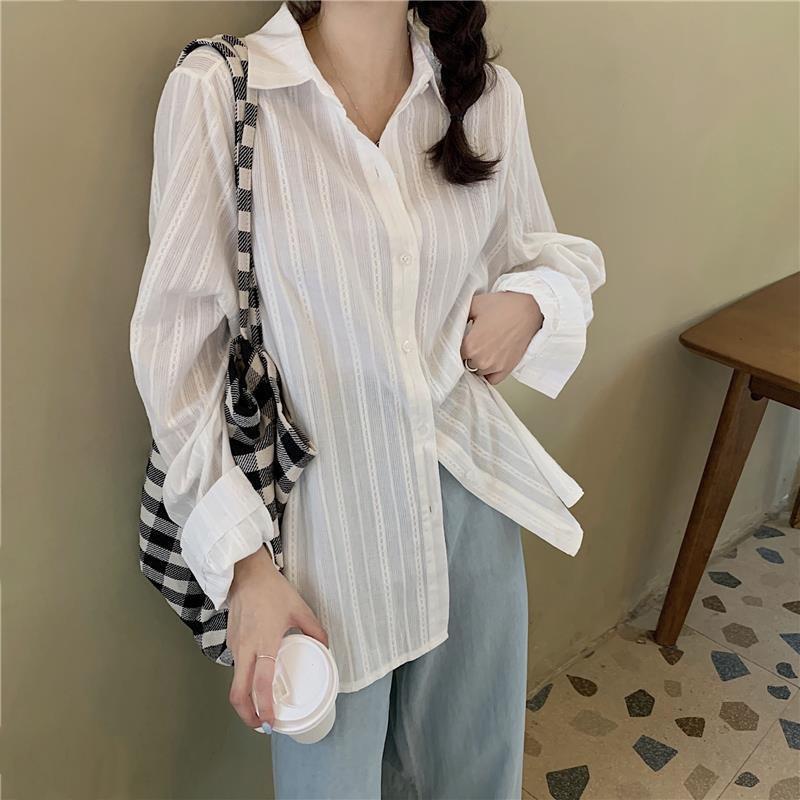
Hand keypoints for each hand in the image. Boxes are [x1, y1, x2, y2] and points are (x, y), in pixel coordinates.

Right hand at [226, 546, 328, 732]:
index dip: (265, 708)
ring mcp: (234, 646)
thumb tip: (325, 647)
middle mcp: (245, 649)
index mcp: (264, 643)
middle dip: (248, 715)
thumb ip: (315, 630)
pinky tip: (258, 679)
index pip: (261, 684)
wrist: (245, 573)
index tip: (271, 723)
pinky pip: (236, 667)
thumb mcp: (299, 609)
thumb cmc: (272, 590)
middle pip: (238, 694)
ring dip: (246, 699)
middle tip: (263, 725)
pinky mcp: (230, 641)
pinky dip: (244, 680)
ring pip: (236, 682)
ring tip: (263, 706)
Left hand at [460, 290, 543, 384]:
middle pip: (465, 363)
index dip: (457, 346)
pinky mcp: (507, 368)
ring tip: (484, 349)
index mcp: (470, 345)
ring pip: (478, 371)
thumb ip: (459, 316)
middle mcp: (481, 359)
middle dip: (468, 354)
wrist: (528, 309)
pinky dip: (489, 373)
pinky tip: (490, 362)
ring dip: (478, 363)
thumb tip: (451, 323)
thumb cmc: (504, 306)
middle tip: (474, 342)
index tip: (461, 340)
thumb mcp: (474, 304)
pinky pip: (492, 379)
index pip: (454, 354)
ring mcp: (495, 366)